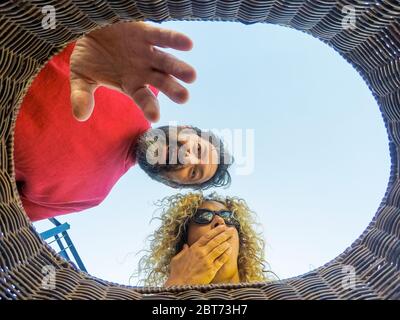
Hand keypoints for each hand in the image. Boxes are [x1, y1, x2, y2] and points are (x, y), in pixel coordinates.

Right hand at [70, 21, 195, 121]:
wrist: (88, 28)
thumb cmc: (89, 55)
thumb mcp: (81, 75)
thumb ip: (82, 95)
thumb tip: (79, 117)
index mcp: (131, 85)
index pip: (143, 98)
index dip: (149, 107)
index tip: (155, 116)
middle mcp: (144, 71)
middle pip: (162, 82)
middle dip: (173, 89)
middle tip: (184, 97)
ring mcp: (148, 53)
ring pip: (167, 62)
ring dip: (179, 68)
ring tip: (191, 76)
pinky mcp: (147, 32)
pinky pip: (162, 37)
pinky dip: (174, 40)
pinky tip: (187, 44)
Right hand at [164, 225, 234, 286]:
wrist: (180, 284)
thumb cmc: (177, 272)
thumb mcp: (177, 259)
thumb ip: (182, 251)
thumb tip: (185, 246)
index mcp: (194, 249)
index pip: (207, 236)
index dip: (216, 231)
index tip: (222, 227)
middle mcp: (201, 253)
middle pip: (215, 241)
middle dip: (224, 234)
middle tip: (231, 230)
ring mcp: (207, 261)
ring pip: (219, 249)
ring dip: (226, 242)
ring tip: (231, 238)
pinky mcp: (211, 270)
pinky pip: (221, 260)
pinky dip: (226, 254)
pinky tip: (230, 250)